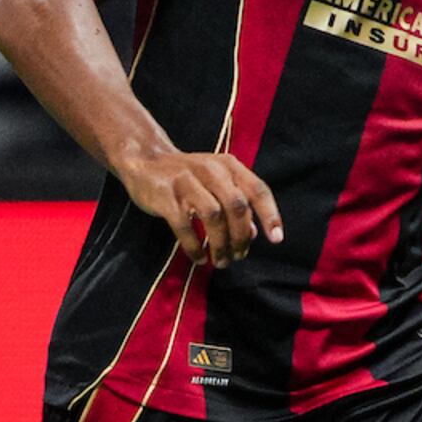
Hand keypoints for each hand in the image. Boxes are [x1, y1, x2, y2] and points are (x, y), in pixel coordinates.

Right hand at [121, 147, 280, 265]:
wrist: (145, 160)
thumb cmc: (188, 176)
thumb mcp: (216, 183)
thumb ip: (236, 204)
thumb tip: (252, 234)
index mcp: (228, 165)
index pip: (257, 189)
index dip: (270, 215)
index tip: (276, 239)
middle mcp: (210, 170)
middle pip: (237, 206)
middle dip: (241, 236)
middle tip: (238, 256)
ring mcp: (186, 181)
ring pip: (213, 216)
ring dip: (220, 244)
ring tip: (220, 261)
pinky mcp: (166, 196)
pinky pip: (185, 226)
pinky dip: (194, 246)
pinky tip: (199, 257)